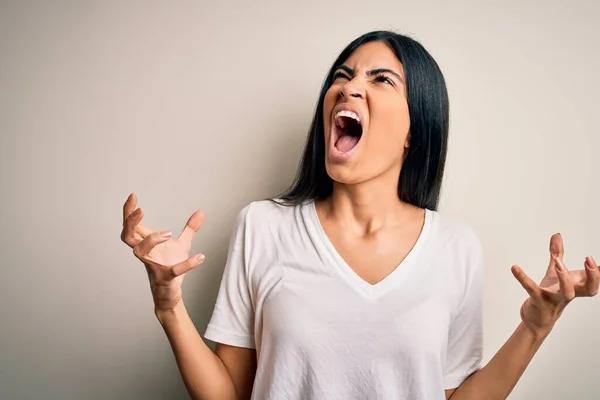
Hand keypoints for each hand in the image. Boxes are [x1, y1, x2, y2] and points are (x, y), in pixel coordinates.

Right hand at [120, 193, 205, 311]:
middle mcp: (146, 254)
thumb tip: (201, 212)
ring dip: (151, 240)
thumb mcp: (182, 244)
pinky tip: (201, 257)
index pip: (131, 225)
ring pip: (139, 252)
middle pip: (127, 236)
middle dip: (130, 222)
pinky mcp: (165, 278)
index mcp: (147, 243)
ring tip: (169, 233)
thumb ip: (190, 228)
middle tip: (140, 210)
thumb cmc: (169, 266)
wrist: (170, 294)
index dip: (128, 211)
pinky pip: (173, 271)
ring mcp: (153, 266)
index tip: (133, 196)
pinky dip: (187, 264)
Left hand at [511, 233, 598, 337]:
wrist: (537, 319)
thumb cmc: (550, 295)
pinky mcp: (539, 302)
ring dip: (564, 277)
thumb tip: (557, 235)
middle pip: (589, 289)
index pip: (593, 280)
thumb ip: (557, 254)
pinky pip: (532, 289)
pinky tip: (514, 268)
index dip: (598, 272)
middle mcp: (569, 294)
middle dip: (593, 275)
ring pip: (566, 292)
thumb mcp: (554, 272)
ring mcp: (555, 299)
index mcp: (575, 286)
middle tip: (589, 260)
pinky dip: (523, 278)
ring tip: (558, 262)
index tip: (596, 259)